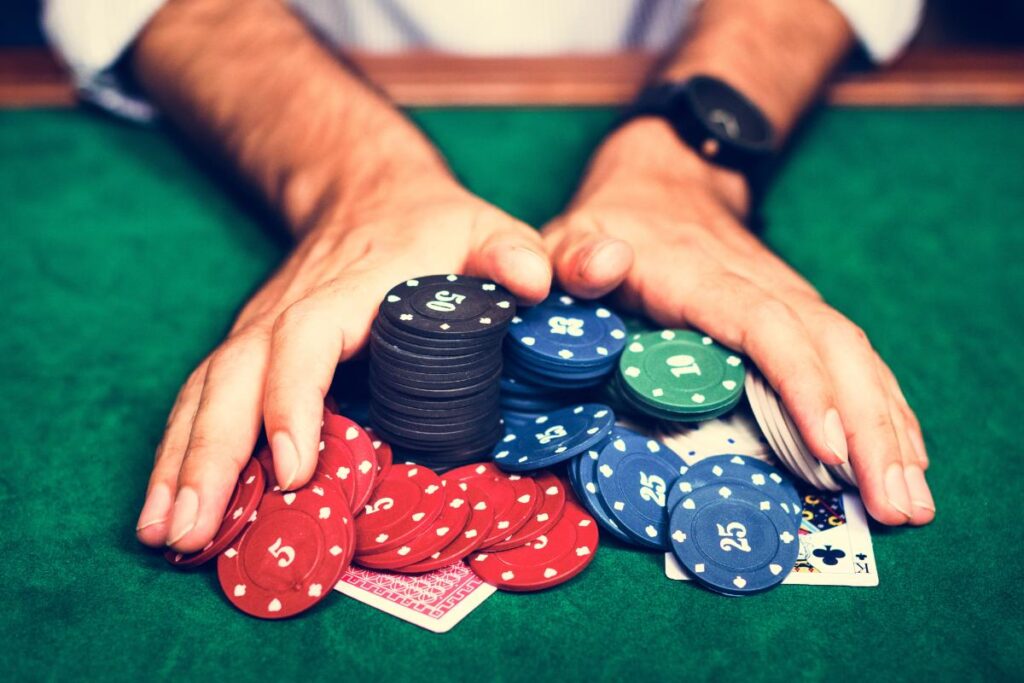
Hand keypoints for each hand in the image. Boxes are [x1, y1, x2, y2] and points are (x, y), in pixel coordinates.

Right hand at [136, 169, 550, 550]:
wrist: (370, 196)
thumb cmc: (430, 226)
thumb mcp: (480, 226)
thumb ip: (511, 250)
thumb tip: (536, 283)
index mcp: (345, 290)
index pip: (305, 341)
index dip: (293, 401)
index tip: (295, 467)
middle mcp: (286, 313)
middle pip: (232, 379)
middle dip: (210, 456)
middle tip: (191, 531)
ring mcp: (259, 333)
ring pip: (205, 396)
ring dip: (180, 466)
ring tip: (163, 535)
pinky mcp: (249, 353)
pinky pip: (204, 403)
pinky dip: (181, 455)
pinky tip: (168, 508)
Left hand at [542, 119, 933, 525]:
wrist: (663, 181)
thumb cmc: (611, 225)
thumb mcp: (571, 235)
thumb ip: (573, 257)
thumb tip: (604, 262)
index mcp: (701, 277)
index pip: (766, 326)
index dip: (802, 385)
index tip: (829, 449)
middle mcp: (759, 284)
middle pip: (831, 348)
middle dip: (869, 428)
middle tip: (895, 506)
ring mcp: (787, 296)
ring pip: (853, 355)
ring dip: (888, 426)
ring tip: (911, 500)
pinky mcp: (798, 312)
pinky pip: (852, 358)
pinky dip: (882, 407)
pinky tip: (901, 454)